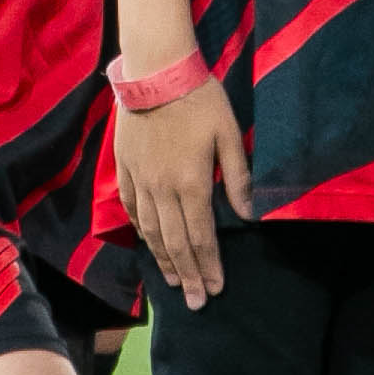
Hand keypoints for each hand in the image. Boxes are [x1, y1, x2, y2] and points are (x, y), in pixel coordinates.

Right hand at [114, 70, 251, 307]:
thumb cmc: (199, 99)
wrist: (155, 71)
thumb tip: (248, 214)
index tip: (217, 289)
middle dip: (188, 276)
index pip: (202, 237)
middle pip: (175, 243)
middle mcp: (163, 189)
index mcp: (192, 183)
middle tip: (197, 303)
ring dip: (164, 260)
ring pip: (151, 232)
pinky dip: (142, 232)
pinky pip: (133, 209)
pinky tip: (149, 244)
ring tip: (174, 282)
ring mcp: (141, 180)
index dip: (210, 266)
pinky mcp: (125, 169)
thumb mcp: (229, 133)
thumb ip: (238, 177)